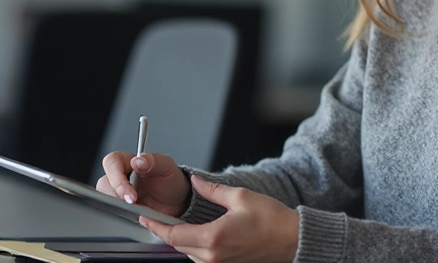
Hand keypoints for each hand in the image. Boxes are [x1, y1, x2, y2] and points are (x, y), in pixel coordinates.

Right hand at [96, 151, 189, 217]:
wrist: (178, 201)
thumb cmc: (170, 180)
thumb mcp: (166, 167)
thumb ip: (153, 161)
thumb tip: (138, 161)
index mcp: (127, 161)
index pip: (111, 162)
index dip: (117, 177)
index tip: (130, 193)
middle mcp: (119, 176)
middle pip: (104, 183)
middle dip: (116, 195)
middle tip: (132, 203)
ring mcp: (118, 194)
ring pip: (105, 199)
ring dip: (117, 206)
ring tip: (136, 209)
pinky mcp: (120, 209)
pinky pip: (113, 212)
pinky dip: (122, 215)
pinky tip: (136, 215)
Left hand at [141, 175, 299, 262]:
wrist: (292, 240)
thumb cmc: (272, 220)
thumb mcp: (240, 197)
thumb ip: (212, 190)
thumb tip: (195, 182)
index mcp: (213, 238)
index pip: (173, 234)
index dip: (156, 226)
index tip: (145, 217)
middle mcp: (213, 256)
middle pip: (178, 245)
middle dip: (166, 232)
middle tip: (155, 218)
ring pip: (188, 253)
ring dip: (181, 240)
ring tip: (174, 224)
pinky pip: (201, 259)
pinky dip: (194, 247)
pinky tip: (197, 234)